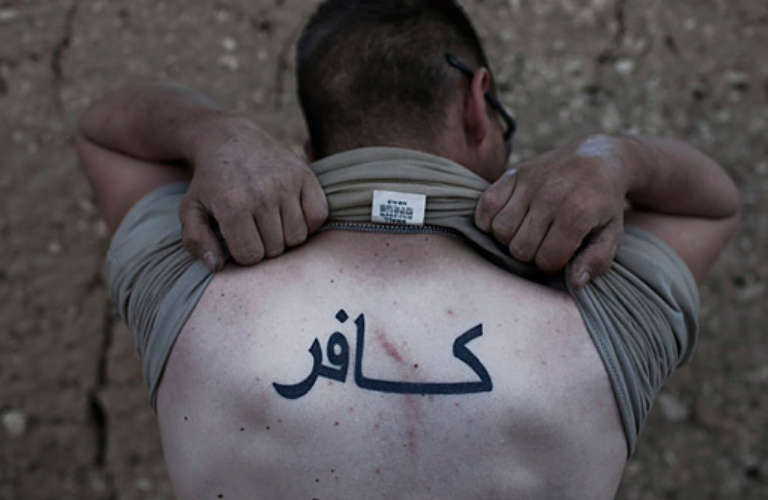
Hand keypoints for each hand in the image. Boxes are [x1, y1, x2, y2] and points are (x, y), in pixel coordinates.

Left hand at [179, 116, 327, 269]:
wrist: (230, 139)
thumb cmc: (210, 182)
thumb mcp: (191, 209)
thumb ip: (196, 240)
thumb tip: (216, 266)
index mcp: (232, 205)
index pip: (251, 256)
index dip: (244, 253)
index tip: (238, 239)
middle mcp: (262, 194)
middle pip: (276, 249)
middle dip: (264, 245)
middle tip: (254, 228)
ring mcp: (286, 183)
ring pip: (298, 237)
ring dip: (286, 236)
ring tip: (271, 221)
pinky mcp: (305, 175)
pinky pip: (318, 217)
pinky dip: (308, 222)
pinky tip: (291, 213)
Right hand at [475, 134, 629, 288]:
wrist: (597, 158)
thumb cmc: (602, 203)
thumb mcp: (612, 234)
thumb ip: (596, 261)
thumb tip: (575, 282)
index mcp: (577, 213)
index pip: (546, 260)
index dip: (553, 264)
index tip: (561, 254)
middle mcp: (550, 196)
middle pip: (520, 248)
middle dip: (531, 254)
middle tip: (543, 244)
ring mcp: (529, 183)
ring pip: (500, 230)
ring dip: (509, 239)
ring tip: (524, 234)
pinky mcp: (513, 174)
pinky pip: (485, 206)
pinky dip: (489, 220)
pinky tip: (506, 222)